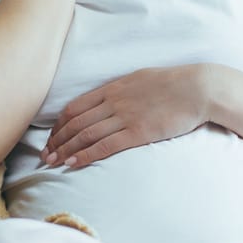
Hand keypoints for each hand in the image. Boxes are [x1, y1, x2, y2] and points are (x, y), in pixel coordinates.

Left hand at [43, 64, 214, 168]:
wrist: (198, 88)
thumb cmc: (175, 84)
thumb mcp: (142, 79)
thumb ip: (123, 90)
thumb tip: (110, 99)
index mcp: (114, 87)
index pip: (75, 107)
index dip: (59, 124)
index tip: (52, 137)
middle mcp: (114, 101)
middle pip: (75, 123)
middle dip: (56, 141)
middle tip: (44, 155)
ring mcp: (125, 117)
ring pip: (85, 135)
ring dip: (65, 150)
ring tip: (52, 163)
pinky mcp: (138, 132)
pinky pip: (104, 146)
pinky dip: (85, 155)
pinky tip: (73, 163)